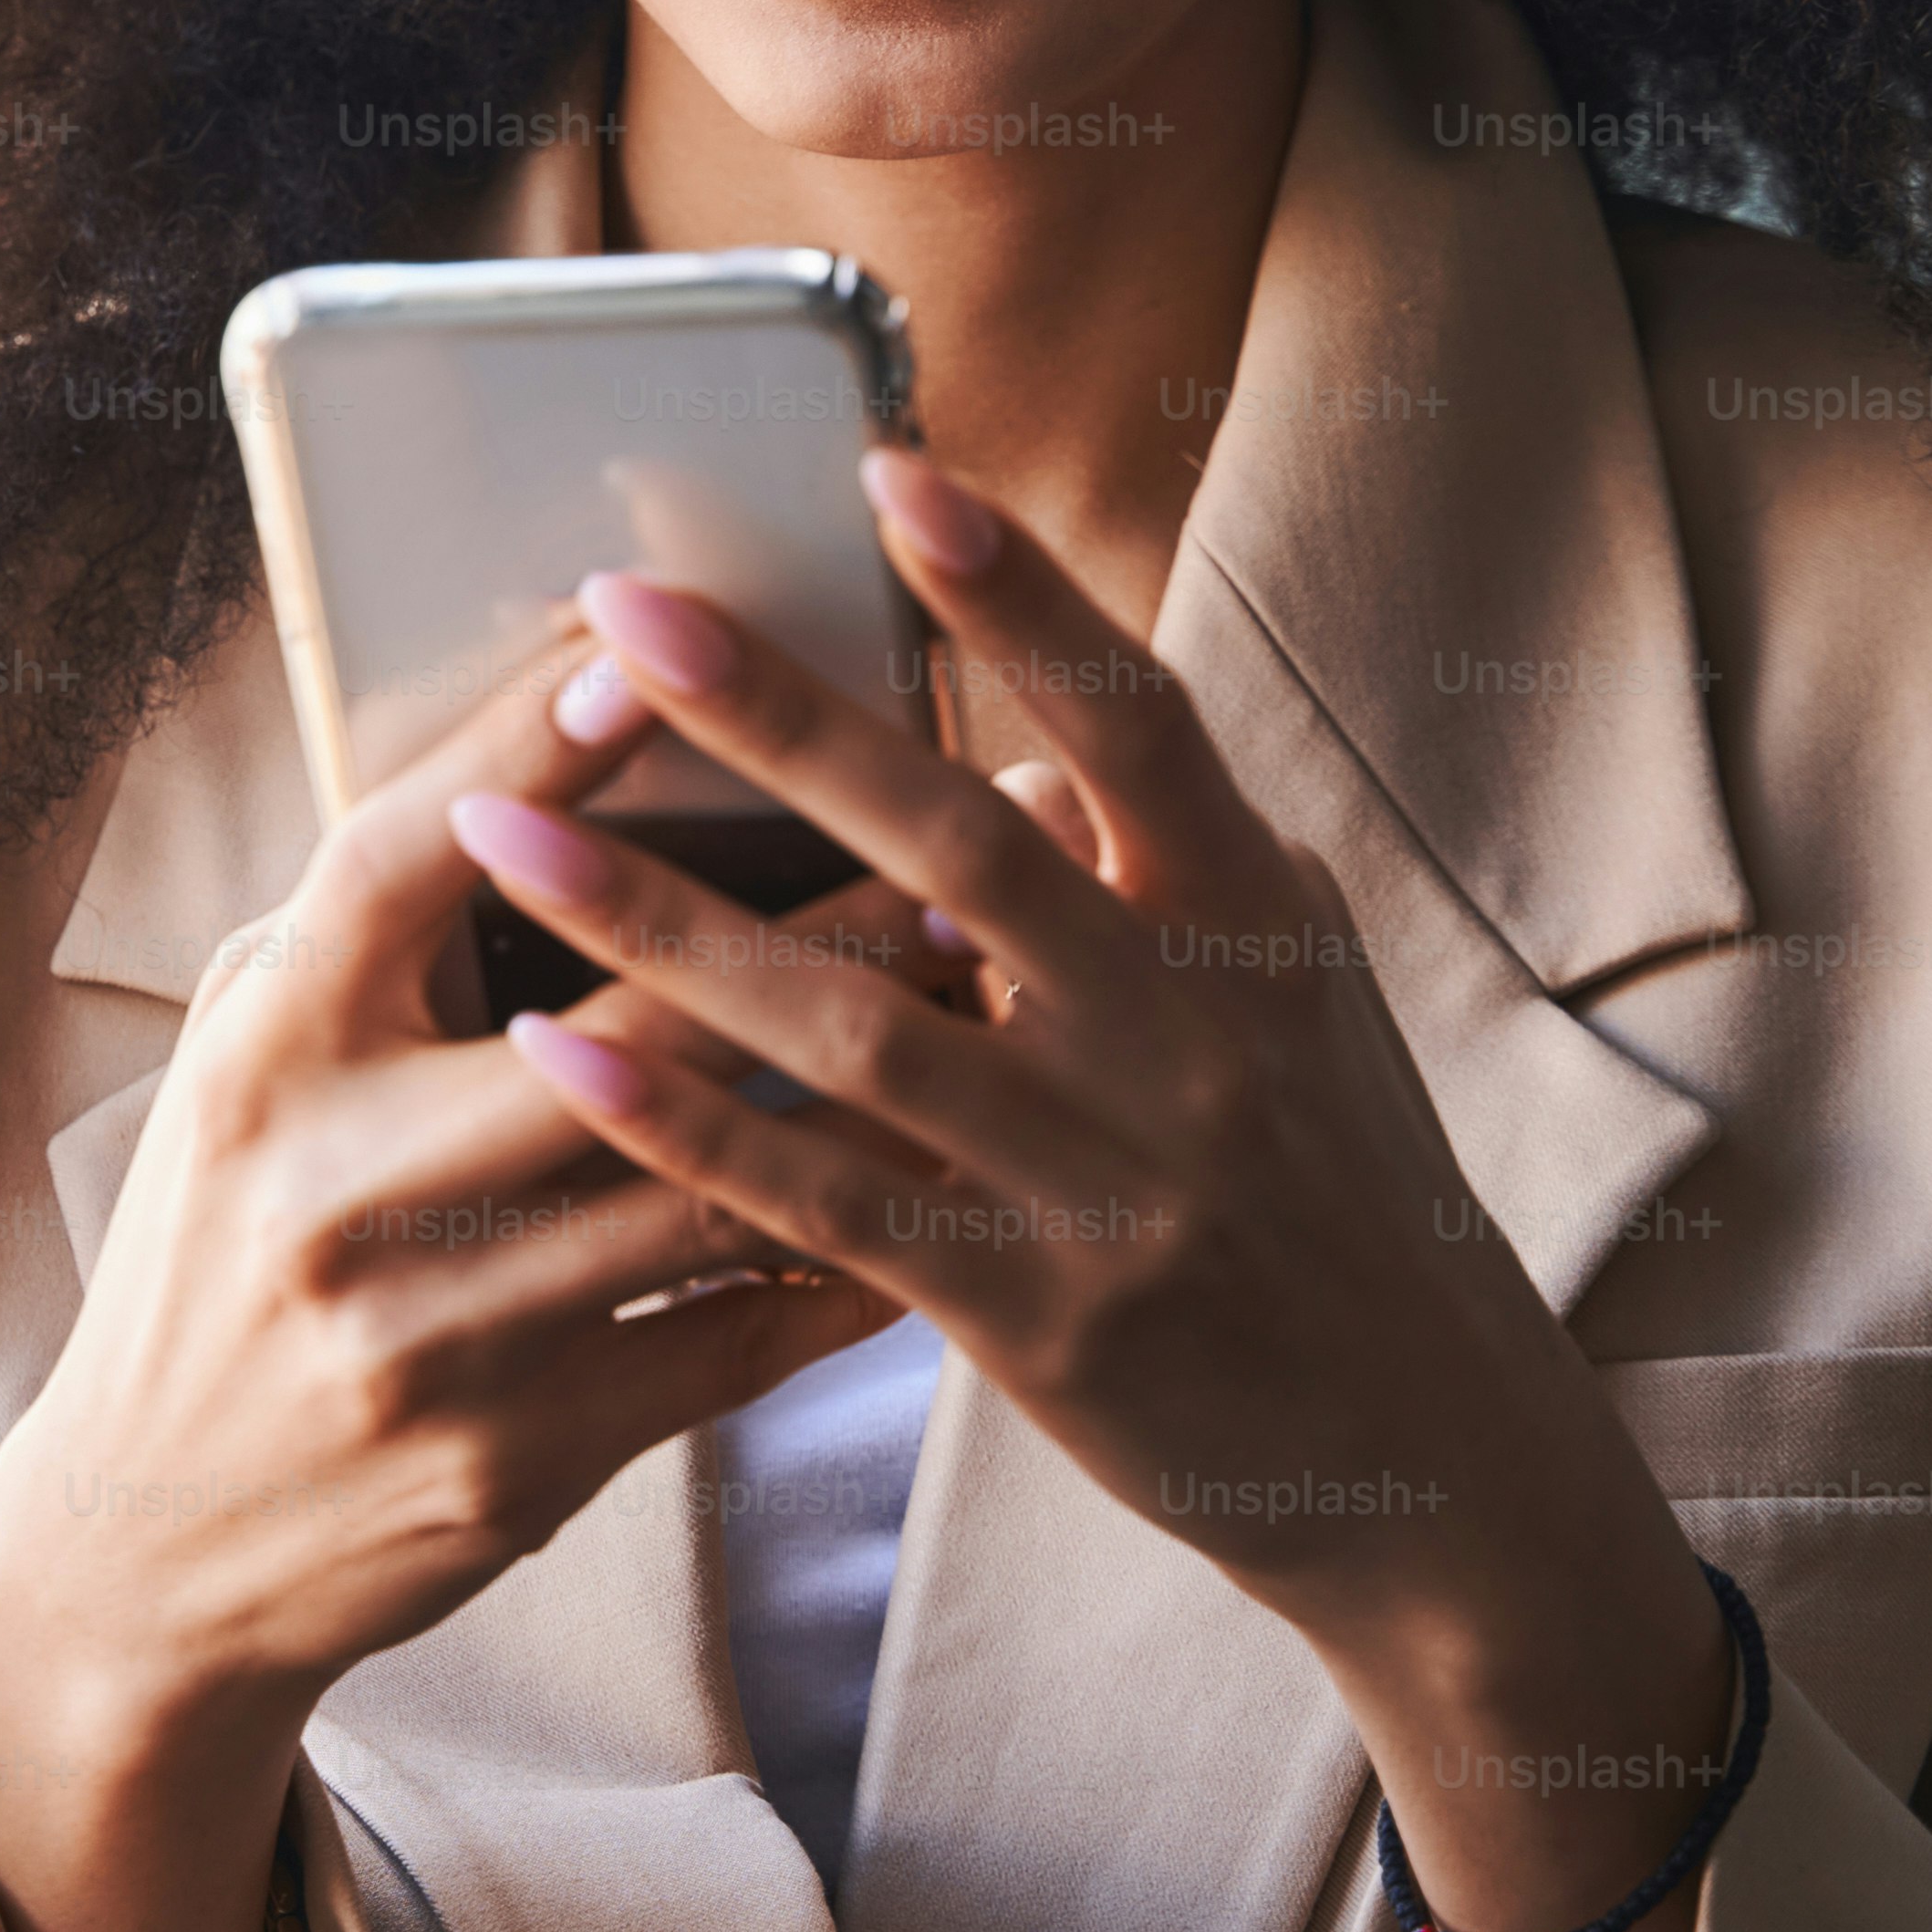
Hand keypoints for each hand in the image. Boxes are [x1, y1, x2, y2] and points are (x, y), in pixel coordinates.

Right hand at [0, 625, 898, 1931]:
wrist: (147, 1546)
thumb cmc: (225, 1250)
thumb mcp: (245, 1068)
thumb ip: (367, 938)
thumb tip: (537, 758)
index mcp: (262, 1059)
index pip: (397, 864)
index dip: (517, 751)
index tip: (645, 650)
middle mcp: (339, 1189)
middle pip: (624, 1024)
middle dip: (831, 925)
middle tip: (977, 838)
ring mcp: (435, 1337)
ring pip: (711, 1186)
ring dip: (877, 1090)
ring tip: (1001, 1000)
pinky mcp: (518, 1462)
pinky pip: (727, 1341)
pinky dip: (842, 1264)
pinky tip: (950, 1191)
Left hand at [452, 448, 1729, 1931]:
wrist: (1431, 1461)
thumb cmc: (1334, 1192)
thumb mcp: (1285, 1001)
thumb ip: (1149, 872)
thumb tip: (1013, 757)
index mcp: (1254, 922)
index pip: (1133, 719)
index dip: (1018, 594)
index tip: (891, 470)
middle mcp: (1185, 1030)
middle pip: (958, 843)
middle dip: (778, 716)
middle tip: (620, 605)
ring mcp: (1108, 1176)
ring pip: (855, 1023)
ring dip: (661, 920)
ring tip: (500, 830)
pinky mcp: (1036, 1312)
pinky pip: (827, 1200)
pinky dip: (686, 1127)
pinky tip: (558, 1059)